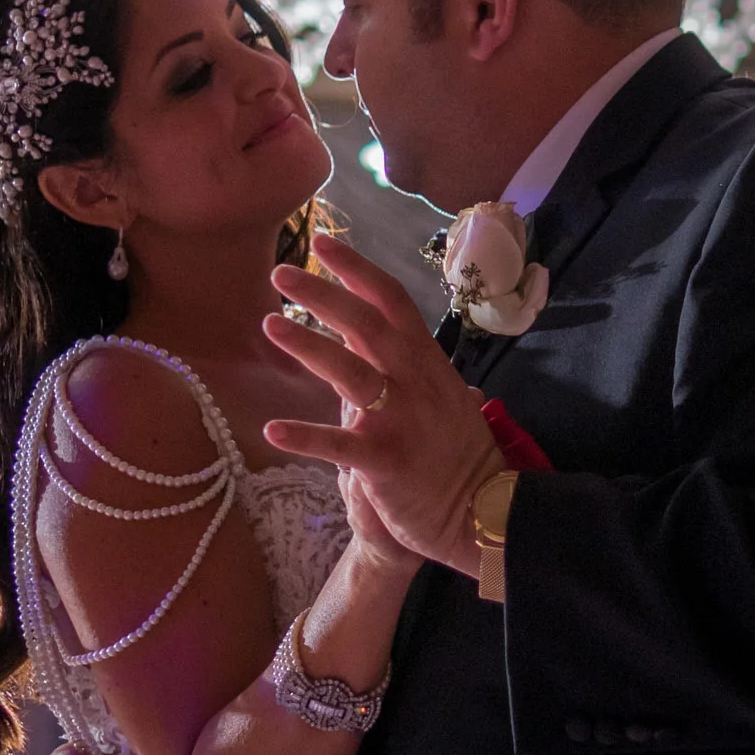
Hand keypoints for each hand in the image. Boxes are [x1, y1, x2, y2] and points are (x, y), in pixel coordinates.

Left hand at [263, 233, 505, 574]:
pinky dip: (306, 437)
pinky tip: (272, 429)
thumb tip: (362, 331)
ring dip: (309, 346)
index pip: (391, 299)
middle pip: (366, 324)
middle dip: (322, 294)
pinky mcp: (386, 463)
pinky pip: (340, 446)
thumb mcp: (437, 394)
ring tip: (270, 324)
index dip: (356, 268)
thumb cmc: (454, 451)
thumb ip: (399, 361)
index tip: (321, 243)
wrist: (484, 511)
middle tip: (280, 272)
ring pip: (351, 372)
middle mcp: (414, 381)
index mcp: (425, 359)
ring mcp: (400, 420)